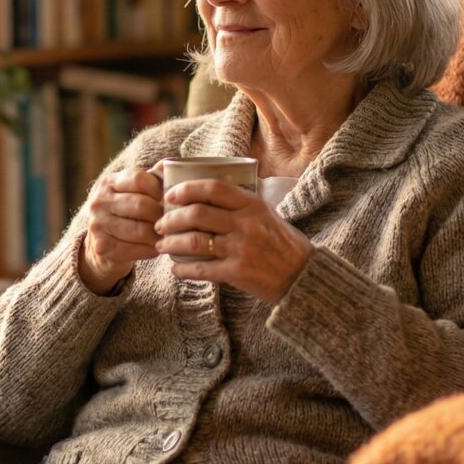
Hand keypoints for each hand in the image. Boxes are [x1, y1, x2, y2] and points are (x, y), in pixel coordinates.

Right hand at [78, 168, 163, 293]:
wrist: (100, 246)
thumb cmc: (124, 214)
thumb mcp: (131, 192)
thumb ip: (149, 179)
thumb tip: (168, 166)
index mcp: (108, 183)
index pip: (138, 178)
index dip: (159, 188)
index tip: (170, 198)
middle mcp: (99, 202)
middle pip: (141, 205)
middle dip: (161, 214)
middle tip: (174, 220)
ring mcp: (99, 225)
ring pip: (141, 230)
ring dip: (159, 234)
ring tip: (168, 234)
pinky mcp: (103, 248)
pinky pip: (137, 250)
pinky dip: (152, 249)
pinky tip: (157, 247)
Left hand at [155, 179, 312, 302]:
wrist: (302, 276)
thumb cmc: (282, 243)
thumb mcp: (266, 214)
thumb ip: (240, 205)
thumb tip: (204, 196)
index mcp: (252, 205)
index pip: (214, 188)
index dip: (187, 188)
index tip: (170, 195)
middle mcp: (246, 223)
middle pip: (197, 213)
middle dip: (171, 219)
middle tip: (160, 224)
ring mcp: (241, 248)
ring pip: (195, 240)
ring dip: (172, 243)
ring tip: (162, 246)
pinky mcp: (238, 272)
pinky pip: (202, 269)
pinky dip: (183, 269)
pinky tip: (175, 269)